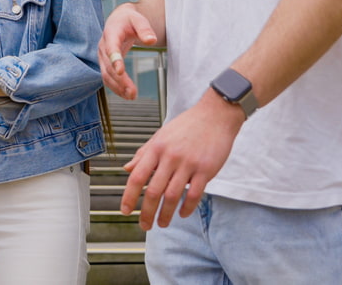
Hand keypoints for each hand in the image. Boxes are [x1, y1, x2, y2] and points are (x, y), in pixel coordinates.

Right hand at [99, 3, 159, 99]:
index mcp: (111, 33)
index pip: (111, 47)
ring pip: (106, 75)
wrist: (119, 20)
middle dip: (120, 80)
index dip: (115, 59)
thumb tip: (152, 40)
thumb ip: (145, 29)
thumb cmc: (130, 19)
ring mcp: (103, 56)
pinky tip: (126, 94)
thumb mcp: (139, 19)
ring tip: (132, 96)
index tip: (120, 71)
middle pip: (108, 66)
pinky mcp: (106, 63)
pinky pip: (108, 78)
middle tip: (133, 92)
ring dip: (117, 87)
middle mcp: (103, 46)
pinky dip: (116, 87)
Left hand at [120, 91, 243, 229]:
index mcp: (156, 148)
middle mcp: (170, 157)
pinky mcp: (206, 170)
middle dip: (147, 212)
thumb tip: (127, 169)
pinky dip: (187, 208)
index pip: (137, 177)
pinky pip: (194, 194)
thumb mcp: (160, 136)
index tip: (125, 211)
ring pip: (173, 196)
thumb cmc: (186, 125)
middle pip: (153, 191)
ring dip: (166, 214)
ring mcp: (188, 164)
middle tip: (144, 225)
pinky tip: (182, 214)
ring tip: (162, 224)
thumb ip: (143, 154)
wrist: (215, 115)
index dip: (129, 196)